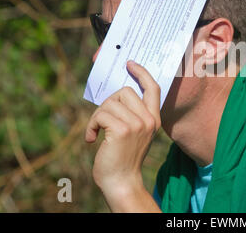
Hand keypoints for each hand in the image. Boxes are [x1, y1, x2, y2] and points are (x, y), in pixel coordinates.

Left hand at [85, 60, 160, 210]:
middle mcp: (149, 119)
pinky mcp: (122, 129)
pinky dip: (91, 126)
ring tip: (96, 133)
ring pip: (110, 102)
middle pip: (125, 91)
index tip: (130, 63)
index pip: (153, 88)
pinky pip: (100, 114)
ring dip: (97, 117)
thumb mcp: (135, 133)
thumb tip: (116, 94)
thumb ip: (132, 114)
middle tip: (102, 120)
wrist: (122, 182)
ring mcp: (138, 124)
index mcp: (154, 119)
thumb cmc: (123, 158)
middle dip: (108, 102)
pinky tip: (92, 139)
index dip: (142, 73)